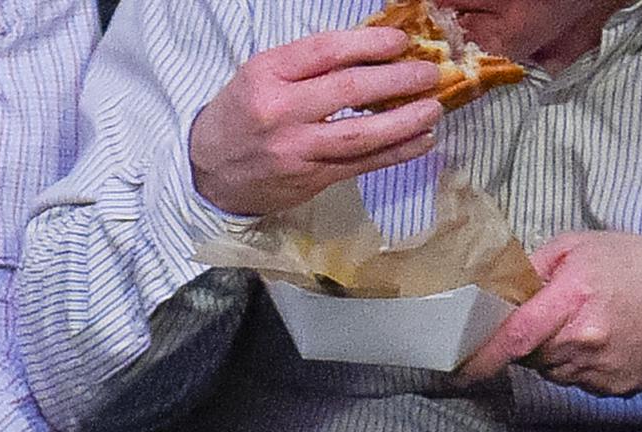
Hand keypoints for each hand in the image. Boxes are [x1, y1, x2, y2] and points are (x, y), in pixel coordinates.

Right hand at [188, 29, 442, 218]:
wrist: (208, 172)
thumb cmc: (242, 114)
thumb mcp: (262, 76)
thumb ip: (309, 64)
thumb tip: (372, 53)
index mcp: (267, 75)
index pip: (326, 51)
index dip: (369, 44)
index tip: (400, 42)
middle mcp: (280, 112)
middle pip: (349, 91)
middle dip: (397, 80)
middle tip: (428, 74)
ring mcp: (295, 151)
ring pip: (359, 135)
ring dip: (404, 122)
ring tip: (433, 109)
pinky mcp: (307, 180)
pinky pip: (359, 166)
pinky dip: (394, 154)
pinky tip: (420, 142)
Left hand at [453, 232, 641, 393]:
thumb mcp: (587, 247)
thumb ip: (536, 267)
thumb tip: (494, 288)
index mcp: (574, 298)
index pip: (513, 336)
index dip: (479, 354)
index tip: (455, 365)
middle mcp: (581, 341)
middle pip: (525, 352)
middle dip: (524, 337)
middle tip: (551, 313)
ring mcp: (595, 371)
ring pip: (548, 367)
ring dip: (552, 349)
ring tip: (588, 321)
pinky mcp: (607, 390)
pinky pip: (573, 379)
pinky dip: (577, 362)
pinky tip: (605, 340)